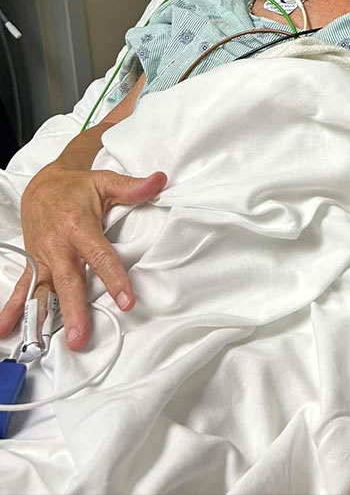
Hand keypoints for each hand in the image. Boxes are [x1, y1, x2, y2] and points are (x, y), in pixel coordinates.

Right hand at [0, 164, 166, 349]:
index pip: (99, 256)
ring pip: (43, 290)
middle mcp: (58, 246)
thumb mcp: (106, 182)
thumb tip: (159, 181)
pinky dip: (12, 309)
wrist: (42, 186)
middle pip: (68, 281)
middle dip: (74, 310)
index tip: (126, 301)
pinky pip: (22, 288)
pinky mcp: (33, 264)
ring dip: (42, 317)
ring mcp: (43, 258)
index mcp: (79, 227)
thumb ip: (133, 188)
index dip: (113, 278)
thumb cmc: (78, 188)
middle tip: (80, 337)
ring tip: (41, 344)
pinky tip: (5, 329)